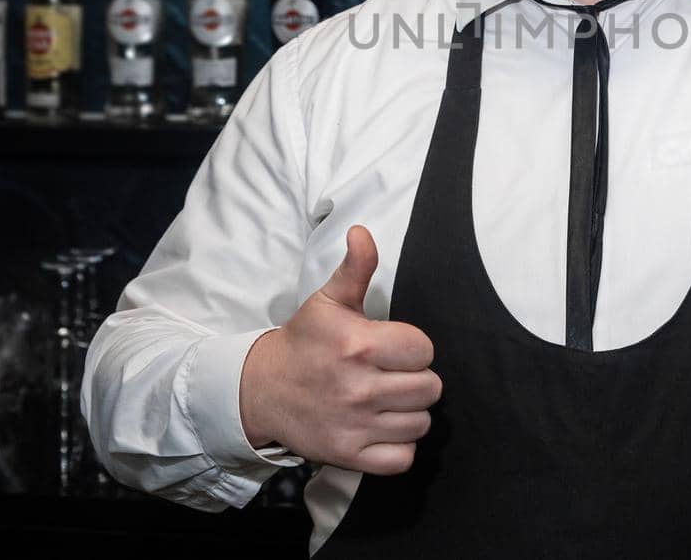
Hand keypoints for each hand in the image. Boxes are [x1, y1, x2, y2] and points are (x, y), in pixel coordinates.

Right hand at [239, 225, 441, 473]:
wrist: (260, 389)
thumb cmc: (304, 341)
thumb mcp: (328, 300)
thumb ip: (355, 267)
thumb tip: (361, 231)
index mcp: (360, 344)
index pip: (424, 349)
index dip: (413, 348)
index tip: (394, 348)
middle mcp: (359, 387)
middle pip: (430, 388)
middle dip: (416, 379)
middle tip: (392, 374)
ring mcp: (355, 425)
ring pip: (420, 423)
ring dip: (409, 412)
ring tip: (387, 400)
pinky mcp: (349, 456)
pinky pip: (403, 459)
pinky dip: (399, 447)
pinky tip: (383, 428)